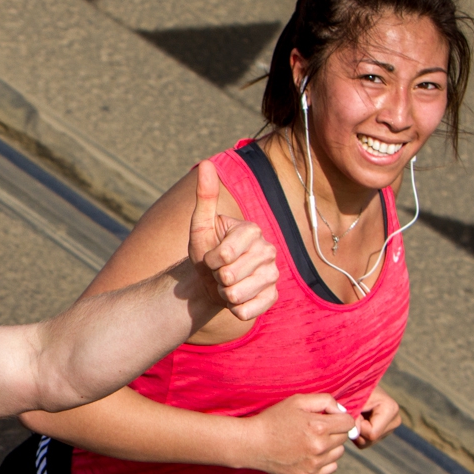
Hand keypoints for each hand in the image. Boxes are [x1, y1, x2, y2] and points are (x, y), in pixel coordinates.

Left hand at [188, 161, 278, 319]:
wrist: (210, 281)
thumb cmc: (205, 251)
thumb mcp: (200, 226)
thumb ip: (205, 197)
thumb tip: (205, 163)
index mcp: (253, 231)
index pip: (226, 254)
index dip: (211, 260)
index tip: (211, 257)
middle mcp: (268, 251)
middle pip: (232, 276)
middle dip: (216, 278)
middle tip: (218, 272)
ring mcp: (273, 275)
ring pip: (238, 295)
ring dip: (223, 294)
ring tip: (225, 285)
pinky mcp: (272, 297)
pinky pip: (248, 311)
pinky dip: (234, 309)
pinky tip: (234, 300)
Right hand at [243, 393, 356, 473]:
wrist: (251, 444)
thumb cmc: (273, 419)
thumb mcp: (296, 401)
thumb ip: (324, 401)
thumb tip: (342, 411)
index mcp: (318, 427)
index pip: (348, 423)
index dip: (339, 417)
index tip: (328, 417)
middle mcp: (319, 447)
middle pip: (343, 438)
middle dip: (334, 431)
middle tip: (315, 428)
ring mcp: (314, 464)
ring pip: (338, 453)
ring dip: (330, 446)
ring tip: (311, 440)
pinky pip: (331, 467)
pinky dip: (325, 460)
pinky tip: (310, 453)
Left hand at [352, 386, 400, 447]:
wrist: (354, 385)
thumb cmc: (351, 390)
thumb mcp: (350, 399)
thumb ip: (352, 415)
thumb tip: (354, 433)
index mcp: (391, 409)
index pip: (372, 433)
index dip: (357, 425)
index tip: (353, 411)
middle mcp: (395, 419)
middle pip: (371, 439)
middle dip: (357, 429)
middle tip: (352, 413)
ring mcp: (391, 426)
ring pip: (368, 442)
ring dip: (356, 431)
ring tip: (354, 415)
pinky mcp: (384, 431)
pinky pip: (367, 442)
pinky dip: (358, 434)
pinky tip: (356, 421)